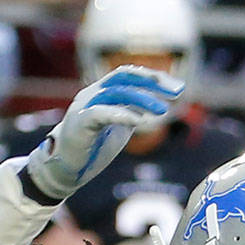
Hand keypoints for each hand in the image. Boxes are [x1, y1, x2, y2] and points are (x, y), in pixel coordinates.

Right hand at [24, 66, 183, 201]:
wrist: (67, 168)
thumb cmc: (94, 146)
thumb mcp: (119, 125)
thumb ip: (132, 112)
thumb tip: (154, 105)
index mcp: (101, 92)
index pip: (128, 76)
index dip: (153, 78)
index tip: (177, 88)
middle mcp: (92, 94)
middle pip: (122, 77)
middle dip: (151, 81)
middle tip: (177, 91)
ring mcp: (83, 106)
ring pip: (115, 93)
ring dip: (142, 100)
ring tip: (163, 111)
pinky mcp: (79, 124)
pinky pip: (100, 114)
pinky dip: (121, 115)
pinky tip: (139, 120)